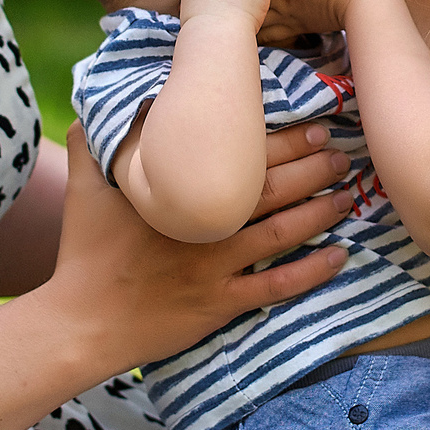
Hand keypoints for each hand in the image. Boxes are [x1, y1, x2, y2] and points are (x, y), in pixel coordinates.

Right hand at [46, 125, 353, 369]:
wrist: (81, 324)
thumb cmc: (84, 254)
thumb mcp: (83, 191)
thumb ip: (92, 145)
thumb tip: (93, 105)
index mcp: (175, 192)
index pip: (237, 157)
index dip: (281, 141)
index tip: (312, 126)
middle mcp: (201, 225)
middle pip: (268, 189)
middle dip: (311, 169)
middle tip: (341, 154)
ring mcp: (213, 267)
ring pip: (279, 233)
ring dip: (318, 212)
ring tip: (348, 194)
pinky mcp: (219, 303)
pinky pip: (273, 288)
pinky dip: (309, 273)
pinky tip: (339, 257)